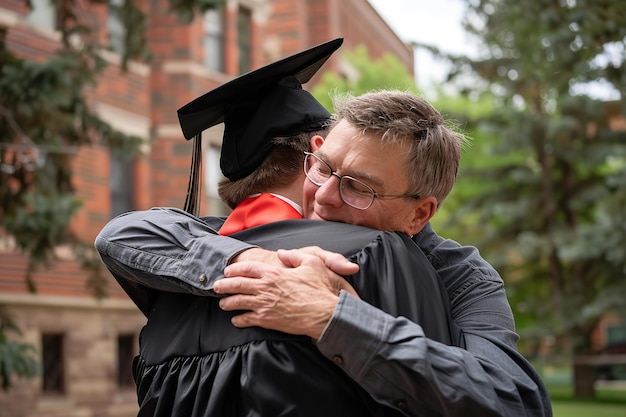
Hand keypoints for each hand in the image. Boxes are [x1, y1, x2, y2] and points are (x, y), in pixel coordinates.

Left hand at [213, 249, 358, 338]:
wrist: (324, 313)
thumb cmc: (319, 289)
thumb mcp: (312, 263)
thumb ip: (294, 255)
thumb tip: (281, 253)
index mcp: (273, 272)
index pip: (247, 268)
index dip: (235, 268)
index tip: (227, 271)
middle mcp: (265, 287)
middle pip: (236, 284)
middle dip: (223, 285)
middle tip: (216, 286)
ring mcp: (264, 304)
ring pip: (237, 302)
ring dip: (227, 303)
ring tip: (222, 304)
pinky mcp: (266, 320)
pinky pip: (246, 319)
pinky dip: (238, 320)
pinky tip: (235, 320)